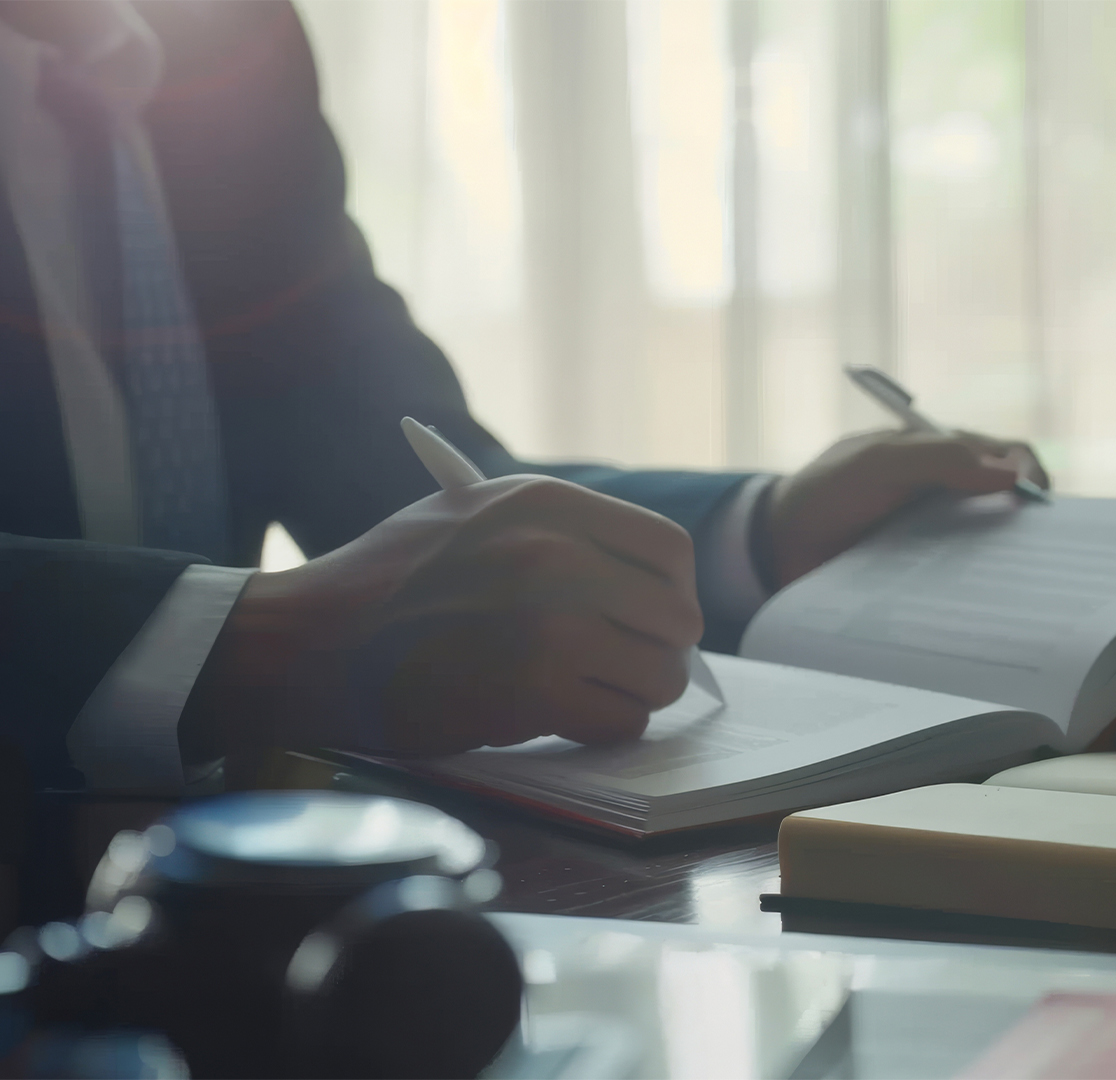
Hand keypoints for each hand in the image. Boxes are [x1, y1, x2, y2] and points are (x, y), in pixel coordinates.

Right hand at [181, 476, 701, 757]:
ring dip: (636, 696)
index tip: (655, 618)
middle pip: (676, 619)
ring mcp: (548, 623)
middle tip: (629, 670)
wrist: (308, 642)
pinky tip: (564, 720)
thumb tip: (648, 583)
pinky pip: (620, 721)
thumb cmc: (389, 584)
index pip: (669, 551)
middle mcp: (557, 554)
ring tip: (593, 695)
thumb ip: (560, 533)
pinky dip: (602, 729)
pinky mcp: (531, 690)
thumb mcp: (475, 516)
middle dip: (661, 653)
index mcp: (548, 504)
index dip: (674, 593)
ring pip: (659, 675)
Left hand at [759, 429, 1048, 585]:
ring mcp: (942, 534)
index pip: (1011, 455)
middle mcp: (952, 491)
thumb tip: (1012, 474)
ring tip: (1007, 585)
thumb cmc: (827, 491)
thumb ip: (939, 458)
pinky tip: (978, 603)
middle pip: (1012, 503)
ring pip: (995, 546)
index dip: (1032, 474)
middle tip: (1027, 554)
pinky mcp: (930, 573)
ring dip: (1005, 562)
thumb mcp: (877, 463)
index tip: (1031, 504)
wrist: (779, 547)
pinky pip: (967, 580)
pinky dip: (978, 588)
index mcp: (946, 452)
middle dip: (1029, 526)